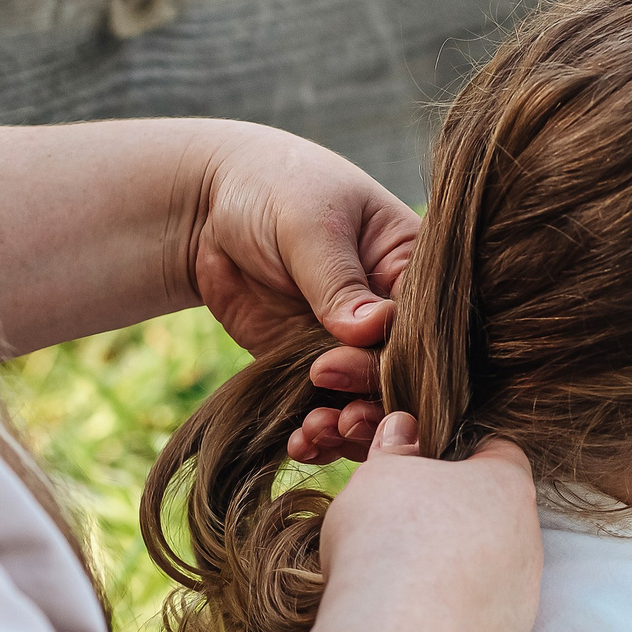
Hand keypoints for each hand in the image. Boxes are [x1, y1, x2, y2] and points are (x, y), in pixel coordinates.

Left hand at [184, 126, 417, 463]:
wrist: (206, 206)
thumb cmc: (275, 189)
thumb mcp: (309, 224)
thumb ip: (339, 281)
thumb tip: (372, 330)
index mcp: (413, 268)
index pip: (425, 326)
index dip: (397, 358)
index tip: (347, 366)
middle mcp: (393, 314)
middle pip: (404, 376)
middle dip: (374, 402)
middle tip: (338, 415)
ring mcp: (353, 345)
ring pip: (369, 402)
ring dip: (348, 429)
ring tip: (314, 433)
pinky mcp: (313, 367)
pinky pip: (326, 408)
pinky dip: (317, 433)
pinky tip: (299, 442)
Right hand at [318, 414, 541, 631]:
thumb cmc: (388, 543)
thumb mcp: (379, 477)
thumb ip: (396, 450)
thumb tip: (404, 430)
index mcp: (508, 485)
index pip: (499, 453)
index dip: (460, 455)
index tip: (426, 468)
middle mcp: (529, 539)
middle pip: (495, 515)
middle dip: (457, 518)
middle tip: (407, 527)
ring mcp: (524, 596)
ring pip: (491, 570)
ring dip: (457, 570)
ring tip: (404, 579)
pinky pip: (481, 619)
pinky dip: (453, 617)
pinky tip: (414, 620)